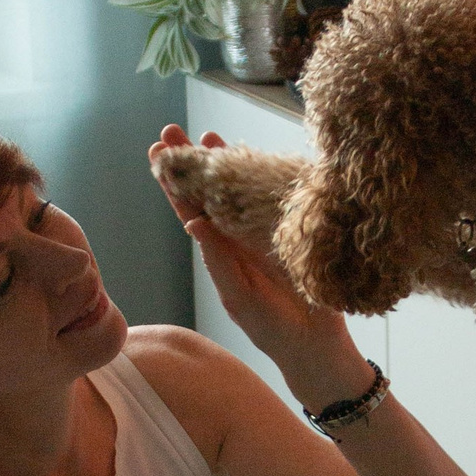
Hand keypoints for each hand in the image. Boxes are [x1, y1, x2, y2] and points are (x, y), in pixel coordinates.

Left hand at [149, 125, 365, 403]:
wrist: (318, 345)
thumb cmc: (273, 327)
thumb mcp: (239, 295)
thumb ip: (218, 260)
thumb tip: (192, 223)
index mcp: (220, 252)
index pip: (190, 210)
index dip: (174, 182)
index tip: (158, 152)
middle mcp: (238, 237)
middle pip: (210, 193)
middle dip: (191, 162)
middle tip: (171, 130)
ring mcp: (265, 231)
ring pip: (239, 190)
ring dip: (224, 162)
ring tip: (207, 134)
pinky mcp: (291, 230)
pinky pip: (272, 197)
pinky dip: (262, 175)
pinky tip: (253, 156)